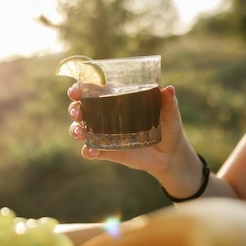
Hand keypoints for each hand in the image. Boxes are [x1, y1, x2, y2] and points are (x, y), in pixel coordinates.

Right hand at [67, 83, 189, 177]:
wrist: (171, 156)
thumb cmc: (169, 128)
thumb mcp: (170, 114)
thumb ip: (168, 102)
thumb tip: (169, 89)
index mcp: (118, 100)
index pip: (95, 90)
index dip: (81, 89)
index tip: (75, 91)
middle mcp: (107, 116)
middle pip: (82, 109)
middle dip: (74, 109)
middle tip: (76, 112)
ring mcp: (105, 134)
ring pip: (81, 129)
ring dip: (75, 130)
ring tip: (80, 133)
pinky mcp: (109, 151)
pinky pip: (92, 151)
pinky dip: (88, 151)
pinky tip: (91, 151)